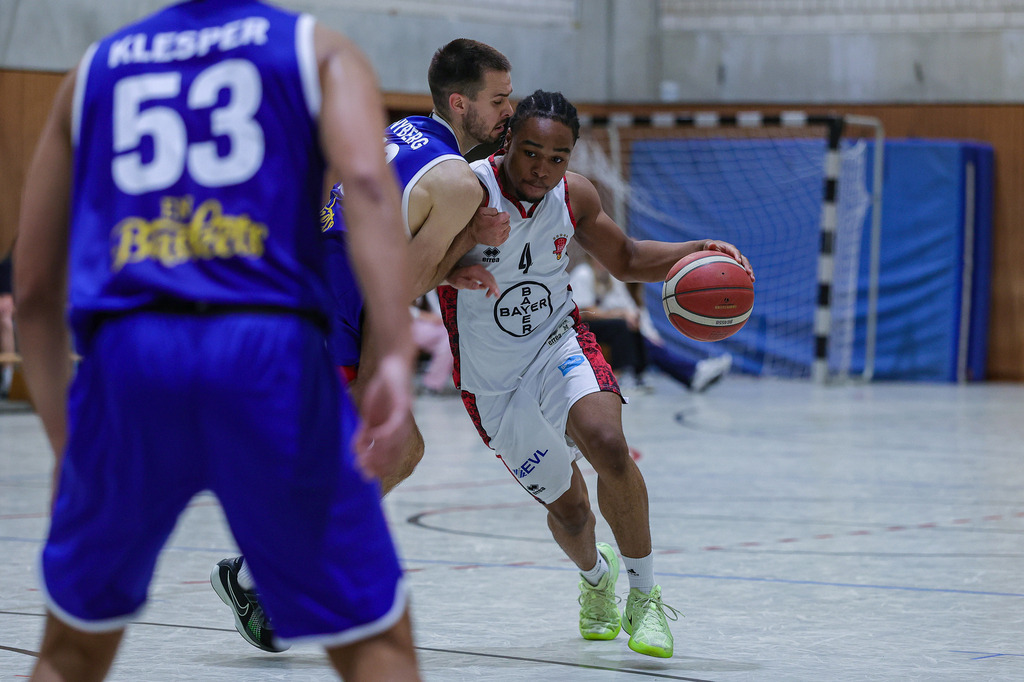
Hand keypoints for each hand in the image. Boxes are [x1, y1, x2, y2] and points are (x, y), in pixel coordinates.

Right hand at [352, 354, 413, 479]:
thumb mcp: (370, 414)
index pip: (391, 455)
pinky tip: (372, 438)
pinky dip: (384, 432)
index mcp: (395, 431)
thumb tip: (356, 449)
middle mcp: (402, 427)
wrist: (392, 365)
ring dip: (379, 452)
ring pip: (394, 441)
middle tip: (363, 472)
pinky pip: (395, 423)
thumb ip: (365, 432)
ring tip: (364, 460)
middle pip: (393, 453)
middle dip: (378, 464)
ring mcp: (404, 417)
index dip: (380, 467)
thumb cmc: (382, 390)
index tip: (366, 476)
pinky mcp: (403, 405)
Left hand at [445, 264, 499, 297]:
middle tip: (497, 296)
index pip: (486, 279)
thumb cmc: (455, 278)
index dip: (493, 286)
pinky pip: (488, 278)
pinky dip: (489, 284)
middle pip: (491, 278)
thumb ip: (468, 284)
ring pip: (491, 278)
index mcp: (474, 271)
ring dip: (493, 286)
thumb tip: (477, 286)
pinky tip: (485, 289)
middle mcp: (478, 269)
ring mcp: (480, 269)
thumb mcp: (459, 283)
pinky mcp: (481, 272)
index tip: (496, 293)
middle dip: (495, 287)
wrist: (452, 273)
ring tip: (489, 295)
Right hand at [468, 206, 509, 246]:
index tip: (497, 216)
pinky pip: (506, 235)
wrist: (472, 234)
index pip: (507, 216)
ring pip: (508, 228)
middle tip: (495, 221)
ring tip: (496, 227)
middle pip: (508, 222)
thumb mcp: (481, 211)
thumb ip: (492, 209)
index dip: (502, 214)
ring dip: (503, 226)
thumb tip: (499, 212)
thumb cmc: (476, 223)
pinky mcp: (498, 242)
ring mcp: (499, 237)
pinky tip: (496, 231)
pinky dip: (503, 233)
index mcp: (496, 222)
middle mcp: (498, 230)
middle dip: (503, 220)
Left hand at [704, 239, 754, 282]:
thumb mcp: (708, 245)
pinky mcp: (738, 265)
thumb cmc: (710, 248)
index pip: (735, 251)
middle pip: (744, 259)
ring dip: (750, 272)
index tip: (738, 261)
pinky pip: (744, 270)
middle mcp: (736, 253)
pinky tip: (751, 282)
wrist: (713, 250)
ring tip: (752, 280)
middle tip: (749, 272)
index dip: (737, 256)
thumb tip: (711, 244)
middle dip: (747, 266)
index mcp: (730, 248)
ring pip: (746, 265)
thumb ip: (710, 245)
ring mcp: (738, 259)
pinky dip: (747, 275)